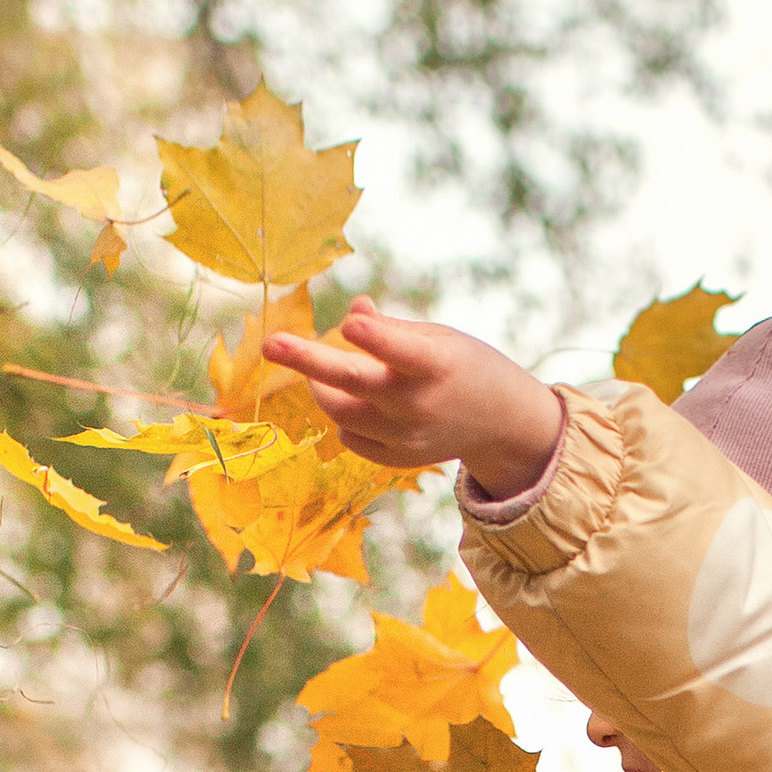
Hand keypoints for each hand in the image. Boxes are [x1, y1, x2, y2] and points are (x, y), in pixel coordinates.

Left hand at [261, 302, 563, 498]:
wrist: (499, 423)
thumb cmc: (463, 365)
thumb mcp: (437, 336)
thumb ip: (391, 328)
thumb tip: (351, 311)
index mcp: (436, 365)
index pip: (399, 350)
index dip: (374, 336)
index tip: (350, 322)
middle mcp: (417, 405)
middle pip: (353, 382)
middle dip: (308, 361)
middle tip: (271, 344)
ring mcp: (404, 438)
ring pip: (340, 411)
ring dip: (321, 385)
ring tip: (318, 370)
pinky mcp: (396, 459)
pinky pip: (350, 436)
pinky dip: (343, 415)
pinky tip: (356, 401)